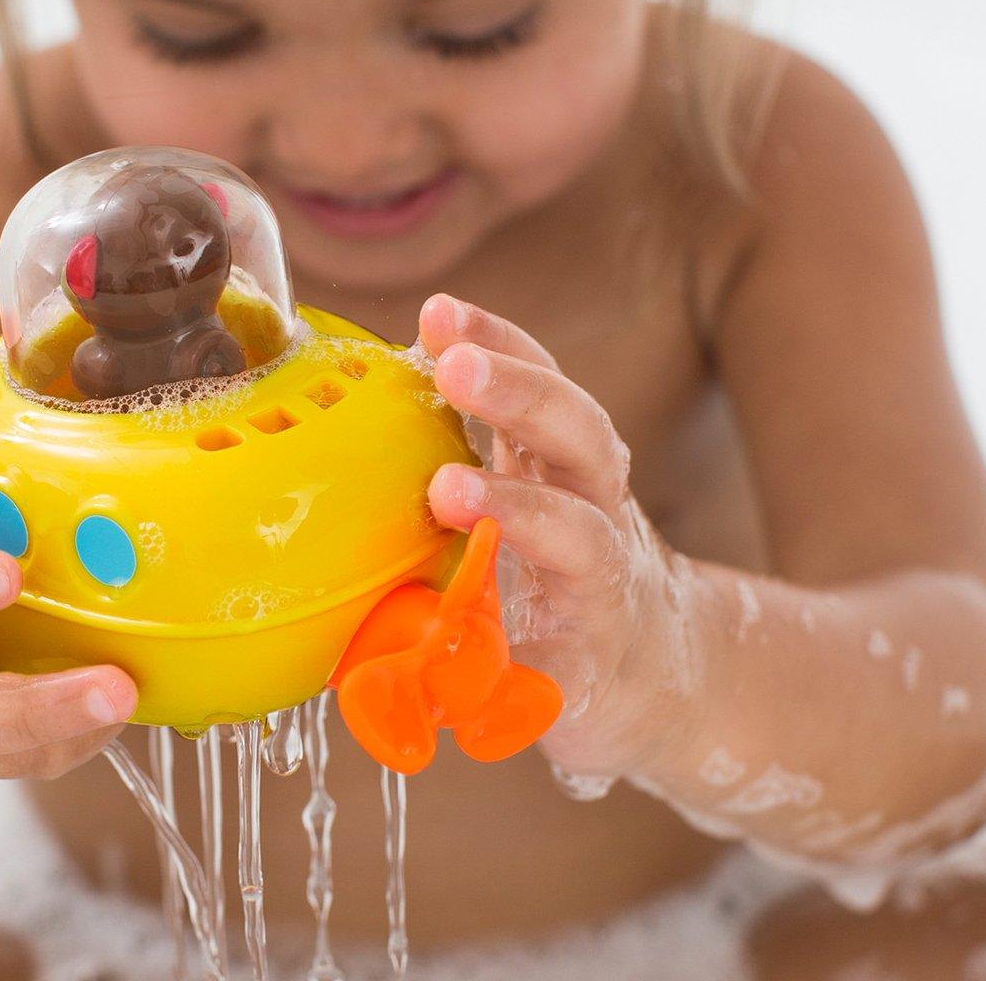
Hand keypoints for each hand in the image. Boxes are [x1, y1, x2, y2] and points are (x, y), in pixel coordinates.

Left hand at [420, 294, 699, 783]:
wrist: (654, 672)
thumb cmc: (551, 572)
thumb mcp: (510, 500)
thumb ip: (448, 462)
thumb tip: (332, 425)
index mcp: (561, 458)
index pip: (542, 378)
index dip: (498, 341)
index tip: (439, 312)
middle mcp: (595, 506)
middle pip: (578, 431)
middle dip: (519, 392)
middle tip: (454, 366)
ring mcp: (602, 587)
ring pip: (583, 533)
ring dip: (518, 506)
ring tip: (448, 489)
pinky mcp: (592, 669)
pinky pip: (561, 663)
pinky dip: (522, 658)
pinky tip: (474, 659)